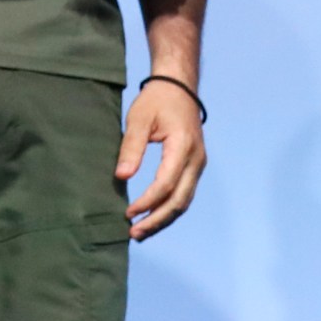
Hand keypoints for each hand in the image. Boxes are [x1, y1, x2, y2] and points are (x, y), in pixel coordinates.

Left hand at [118, 77, 207, 239]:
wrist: (179, 86)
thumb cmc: (156, 100)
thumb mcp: (138, 118)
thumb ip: (131, 148)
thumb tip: (122, 177)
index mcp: (183, 146)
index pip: (166, 184)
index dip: (147, 202)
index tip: (128, 212)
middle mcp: (196, 160)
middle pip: (179, 201)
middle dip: (156, 220)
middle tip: (134, 233)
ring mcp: (198, 165)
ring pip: (184, 202)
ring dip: (163, 219)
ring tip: (140, 232)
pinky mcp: (194, 167)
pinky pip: (184, 195)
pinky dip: (169, 209)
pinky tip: (152, 217)